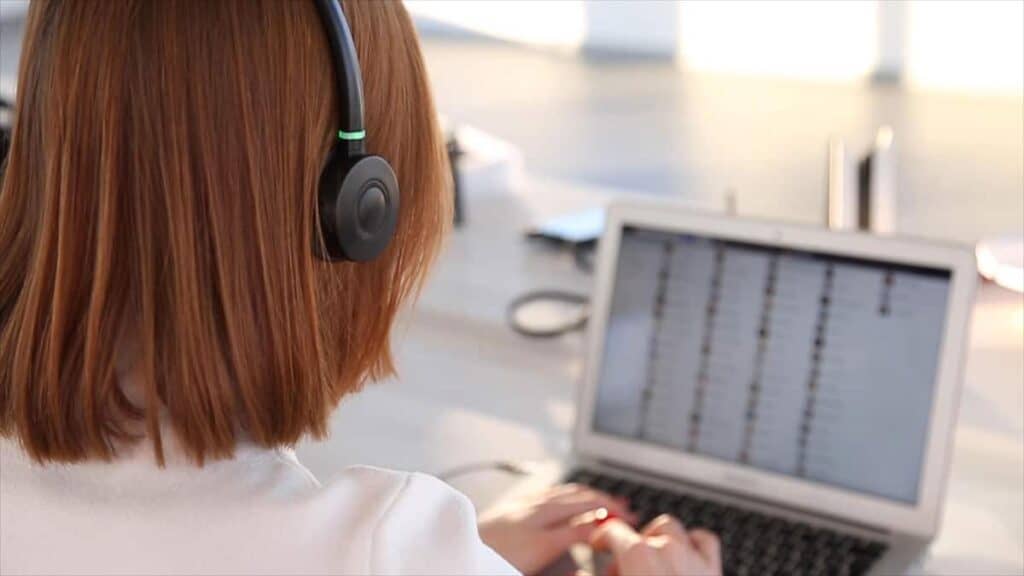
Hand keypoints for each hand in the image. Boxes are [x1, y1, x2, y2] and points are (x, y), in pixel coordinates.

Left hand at [479, 483, 634, 574]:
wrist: (455, 553)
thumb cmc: (491, 563)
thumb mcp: (536, 561)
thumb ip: (564, 556)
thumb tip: (588, 544)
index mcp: (541, 538)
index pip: (587, 525)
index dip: (611, 523)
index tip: (629, 525)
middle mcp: (533, 515)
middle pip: (580, 500)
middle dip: (607, 503)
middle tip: (627, 510)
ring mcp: (522, 505)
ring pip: (565, 491)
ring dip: (590, 493)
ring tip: (607, 499)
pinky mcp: (511, 504)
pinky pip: (549, 490)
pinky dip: (570, 491)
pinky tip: (573, 494)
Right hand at [590, 514, 721, 575]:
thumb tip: (580, 572)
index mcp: (638, 555)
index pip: (613, 531)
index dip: (601, 537)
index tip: (598, 545)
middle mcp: (667, 549)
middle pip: (640, 533)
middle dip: (627, 547)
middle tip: (619, 570)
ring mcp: (692, 557)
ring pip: (670, 529)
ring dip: (657, 540)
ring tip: (649, 560)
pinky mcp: (713, 569)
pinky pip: (705, 541)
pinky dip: (693, 541)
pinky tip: (684, 554)